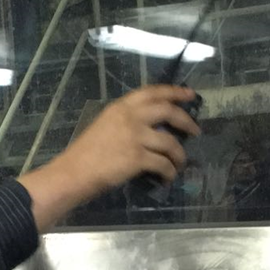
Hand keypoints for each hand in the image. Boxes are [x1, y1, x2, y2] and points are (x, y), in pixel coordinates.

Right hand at [54, 85, 199, 191]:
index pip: (153, 92)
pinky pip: (163, 164)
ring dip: (179, 154)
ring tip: (180, 163)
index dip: (174, 91)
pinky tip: (168, 177)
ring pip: (170, 142)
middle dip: (186, 120)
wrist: (74, 172)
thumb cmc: (85, 153)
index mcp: (121, 107)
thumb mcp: (104, 125)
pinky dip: (169, 172)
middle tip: (195, 130)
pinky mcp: (137, 158)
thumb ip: (126, 122)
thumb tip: (150, 129)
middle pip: (168, 111)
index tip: (189, 94)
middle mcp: (130, 118)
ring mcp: (135, 137)